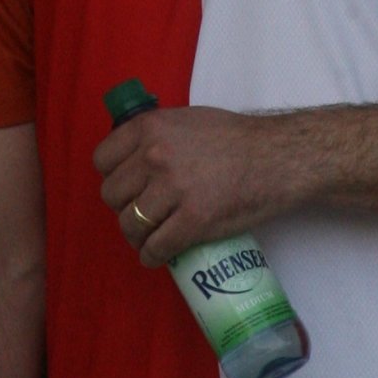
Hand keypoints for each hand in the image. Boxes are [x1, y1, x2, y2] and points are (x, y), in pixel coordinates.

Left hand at [93, 105, 286, 265]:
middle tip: (141, 213)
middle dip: (123, 207)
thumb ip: (156, 135)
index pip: (102, 160)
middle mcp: (154, 156)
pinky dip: (152, 256)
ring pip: (130, 224)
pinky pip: (156, 247)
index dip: (112, 177)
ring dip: (136, 236)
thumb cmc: (234, 138)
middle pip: (112, 195)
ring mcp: (172, 190)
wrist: (275, 158)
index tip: (125, 187)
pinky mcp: (192, 221)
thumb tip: (133, 156)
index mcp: (149, 128)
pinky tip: (157, 255)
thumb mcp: (185, 121)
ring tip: (148, 238)